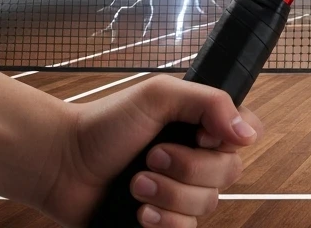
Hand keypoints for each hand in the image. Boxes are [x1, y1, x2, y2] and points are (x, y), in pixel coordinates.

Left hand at [43, 76, 263, 227]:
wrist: (61, 165)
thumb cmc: (105, 123)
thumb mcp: (160, 95)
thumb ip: (210, 102)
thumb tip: (248, 134)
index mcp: (203, 125)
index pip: (249, 133)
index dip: (230, 140)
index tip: (198, 135)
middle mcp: (198, 158)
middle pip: (230, 173)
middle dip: (187, 168)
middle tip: (151, 157)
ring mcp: (182, 191)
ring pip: (208, 204)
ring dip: (168, 194)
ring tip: (135, 184)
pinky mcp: (164, 221)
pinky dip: (162, 222)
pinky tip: (139, 211)